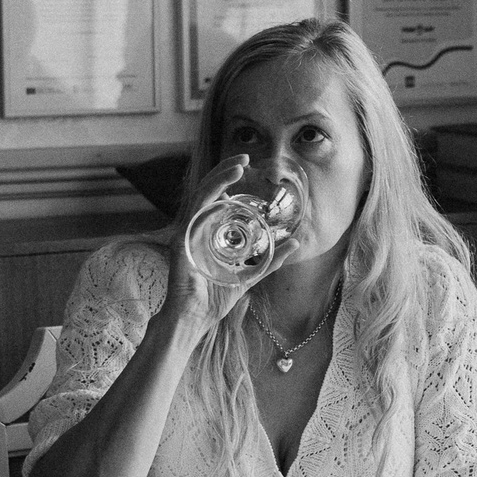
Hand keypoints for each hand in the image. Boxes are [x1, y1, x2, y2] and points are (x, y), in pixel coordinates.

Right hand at [168, 154, 255, 330]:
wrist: (193, 320)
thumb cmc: (214, 300)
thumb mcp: (250, 275)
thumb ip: (271, 260)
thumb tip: (295, 242)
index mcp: (206, 231)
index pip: (216, 196)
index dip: (228, 177)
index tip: (248, 164)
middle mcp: (194, 227)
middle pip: (208, 189)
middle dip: (225, 169)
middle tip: (246, 156)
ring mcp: (186, 232)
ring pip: (201, 195)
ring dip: (219, 177)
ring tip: (239, 164)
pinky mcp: (181, 241)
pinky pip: (195, 214)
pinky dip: (209, 199)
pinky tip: (225, 191)